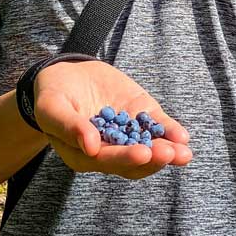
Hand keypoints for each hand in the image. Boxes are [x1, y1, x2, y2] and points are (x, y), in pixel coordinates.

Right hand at [33, 59, 192, 179]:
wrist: (68, 74)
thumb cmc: (53, 94)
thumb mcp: (52, 107)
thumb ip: (67, 126)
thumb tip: (91, 146)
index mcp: (84, 155)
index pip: (106, 160)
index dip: (125, 159)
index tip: (143, 153)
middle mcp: (109, 150)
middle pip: (133, 161)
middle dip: (153, 158)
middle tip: (169, 154)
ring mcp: (127, 134)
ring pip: (150, 148)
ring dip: (168, 152)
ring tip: (183, 153)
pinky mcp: (140, 116)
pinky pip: (157, 127)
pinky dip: (170, 132)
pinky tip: (182, 136)